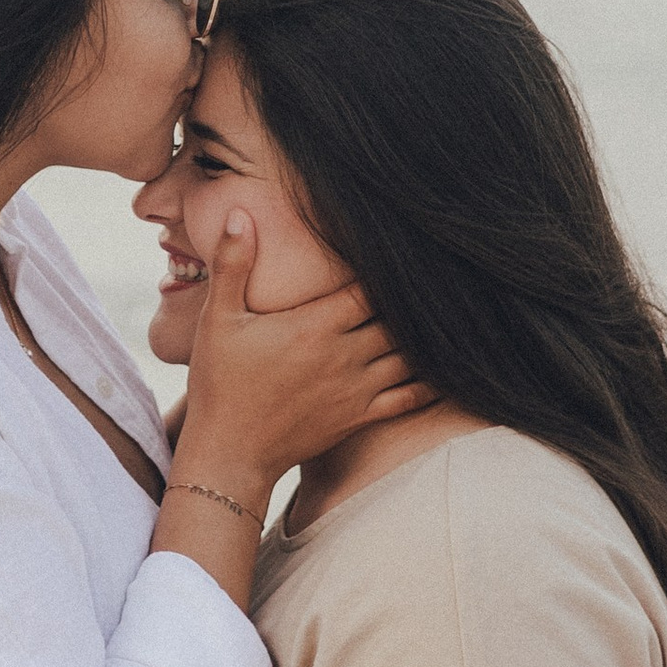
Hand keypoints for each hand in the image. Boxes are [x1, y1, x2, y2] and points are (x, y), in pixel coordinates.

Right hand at [176, 212, 429, 493]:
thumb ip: (232, 264)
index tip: (402, 251)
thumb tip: (237, 212)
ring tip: (447, 314)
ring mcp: (356, 389)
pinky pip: (409, 399)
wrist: (230, 454)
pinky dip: (432, 382)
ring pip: (410, 355)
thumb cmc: (220, 384)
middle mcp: (344, 355)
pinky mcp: (359, 417)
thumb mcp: (218, 319)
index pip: (370, 287)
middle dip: (414, 300)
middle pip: (397, 318)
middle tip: (437, 278)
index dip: (389, 268)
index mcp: (315, 325)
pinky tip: (448, 369)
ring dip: (427, 336)